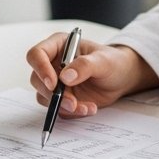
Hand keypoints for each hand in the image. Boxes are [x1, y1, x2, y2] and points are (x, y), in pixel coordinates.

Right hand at [26, 34, 158, 117]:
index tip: (54, 84)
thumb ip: (85, 65)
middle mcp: (52, 64)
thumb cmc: (113, 62)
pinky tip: (89, 108)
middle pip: (37, 79)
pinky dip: (72, 113)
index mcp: (58, 46)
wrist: (122, 78)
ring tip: (86, 107)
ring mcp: (56, 82)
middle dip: (53, 94)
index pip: (37, 55)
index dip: (40, 69)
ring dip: (63, 106)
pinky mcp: (61, 98)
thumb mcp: (103, 61)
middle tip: (71, 102)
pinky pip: (58, 109)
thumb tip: (65, 77)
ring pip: (45, 97)